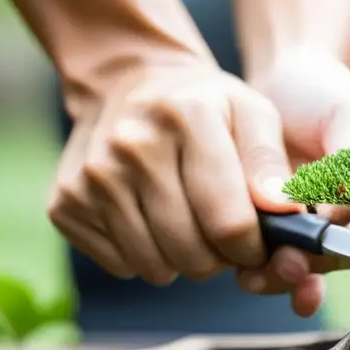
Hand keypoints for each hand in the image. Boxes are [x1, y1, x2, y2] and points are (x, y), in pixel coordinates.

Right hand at [47, 58, 303, 286]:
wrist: (128, 82)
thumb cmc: (204, 107)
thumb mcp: (251, 113)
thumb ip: (271, 162)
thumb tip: (284, 211)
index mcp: (185, 118)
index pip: (229, 222)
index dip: (252, 248)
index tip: (256, 243)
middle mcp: (131, 147)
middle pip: (191, 254)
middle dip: (218, 258)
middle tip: (222, 235)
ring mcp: (92, 177)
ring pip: (154, 267)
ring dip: (181, 260)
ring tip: (189, 225)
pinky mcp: (64, 204)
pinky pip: (120, 266)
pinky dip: (143, 255)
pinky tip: (151, 219)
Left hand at [236, 48, 349, 315]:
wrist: (281, 88)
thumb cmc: (324, 95)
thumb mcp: (345, 115)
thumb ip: (348, 158)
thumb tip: (337, 212)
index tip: (337, 234)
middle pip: (346, 259)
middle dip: (317, 264)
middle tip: (289, 260)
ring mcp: (321, 234)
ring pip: (313, 271)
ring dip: (287, 278)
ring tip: (259, 274)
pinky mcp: (286, 239)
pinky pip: (282, 268)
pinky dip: (266, 277)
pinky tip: (249, 277)